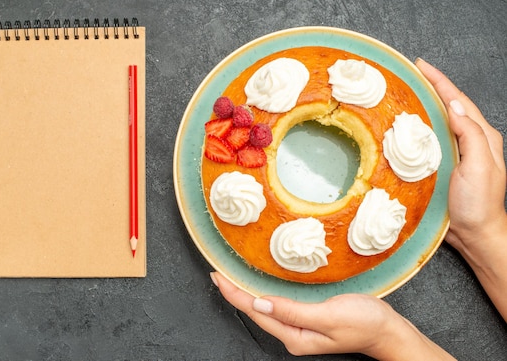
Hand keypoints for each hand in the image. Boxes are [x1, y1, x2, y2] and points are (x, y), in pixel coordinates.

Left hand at [210, 272, 454, 359]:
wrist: (388, 331)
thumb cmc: (365, 322)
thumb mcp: (329, 315)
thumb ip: (293, 311)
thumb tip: (260, 304)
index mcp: (295, 336)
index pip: (255, 312)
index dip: (234, 293)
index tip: (217, 276)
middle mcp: (292, 334)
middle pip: (255, 310)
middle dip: (235, 291)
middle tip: (217, 270)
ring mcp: (299, 327)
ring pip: (265, 307)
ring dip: (247, 290)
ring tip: (231, 274)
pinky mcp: (306, 318)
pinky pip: (278, 304)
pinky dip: (264, 291)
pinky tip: (259, 282)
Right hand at [415, 58, 506, 252]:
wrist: (474, 235)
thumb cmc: (478, 203)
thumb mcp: (480, 166)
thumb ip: (469, 134)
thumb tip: (452, 106)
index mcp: (481, 136)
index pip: (458, 100)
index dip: (439, 81)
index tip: (420, 65)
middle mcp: (468, 140)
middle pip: (447, 105)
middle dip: (430, 86)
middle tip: (408, 74)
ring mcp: (454, 153)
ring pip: (437, 120)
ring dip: (422, 104)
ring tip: (403, 92)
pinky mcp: (441, 165)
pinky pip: (427, 139)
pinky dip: (416, 127)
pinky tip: (403, 126)